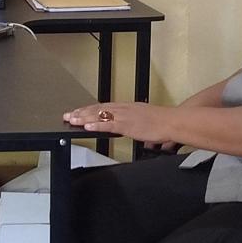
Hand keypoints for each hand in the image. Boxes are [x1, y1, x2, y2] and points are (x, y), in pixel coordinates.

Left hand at [63, 101, 177, 145]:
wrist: (172, 122)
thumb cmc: (164, 123)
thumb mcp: (147, 123)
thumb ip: (139, 127)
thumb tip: (139, 135)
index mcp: (127, 108)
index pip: (104, 107)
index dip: (90, 109)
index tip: (79, 112)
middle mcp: (123, 109)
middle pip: (98, 109)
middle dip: (82, 112)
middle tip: (68, 115)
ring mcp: (124, 116)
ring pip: (100, 115)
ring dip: (84, 117)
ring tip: (72, 119)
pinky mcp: (127, 125)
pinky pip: (108, 124)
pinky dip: (96, 124)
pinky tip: (87, 126)